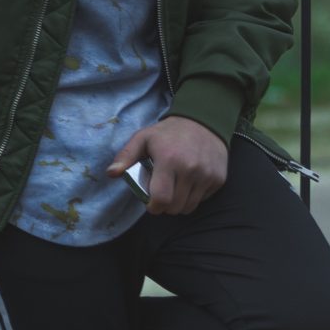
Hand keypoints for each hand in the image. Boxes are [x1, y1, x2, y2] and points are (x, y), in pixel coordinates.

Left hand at [106, 116, 227, 215]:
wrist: (203, 121)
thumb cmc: (168, 133)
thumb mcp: (143, 138)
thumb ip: (126, 156)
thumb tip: (111, 173)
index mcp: (169, 159)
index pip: (161, 198)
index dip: (153, 206)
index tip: (150, 203)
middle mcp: (191, 169)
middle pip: (175, 207)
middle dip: (164, 206)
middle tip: (161, 195)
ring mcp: (207, 175)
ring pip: (189, 207)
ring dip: (179, 204)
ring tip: (173, 189)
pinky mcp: (219, 179)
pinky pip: (202, 200)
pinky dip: (193, 197)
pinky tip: (188, 182)